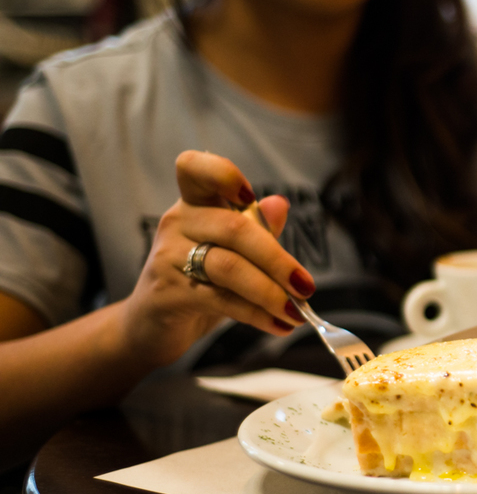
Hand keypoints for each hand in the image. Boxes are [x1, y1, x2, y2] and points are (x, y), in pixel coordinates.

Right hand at [118, 151, 314, 366]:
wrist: (153, 325)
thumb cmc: (201, 280)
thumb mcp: (233, 251)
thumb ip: (257, 229)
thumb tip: (280, 204)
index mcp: (195, 203)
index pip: (195, 168)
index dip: (223, 174)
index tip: (251, 196)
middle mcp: (178, 222)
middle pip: (234, 229)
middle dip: (278, 260)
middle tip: (306, 286)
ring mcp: (168, 257)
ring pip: (229, 267)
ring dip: (270, 292)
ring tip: (295, 311)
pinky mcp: (168, 293)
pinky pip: (221, 299)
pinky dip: (256, 314)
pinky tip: (279, 325)